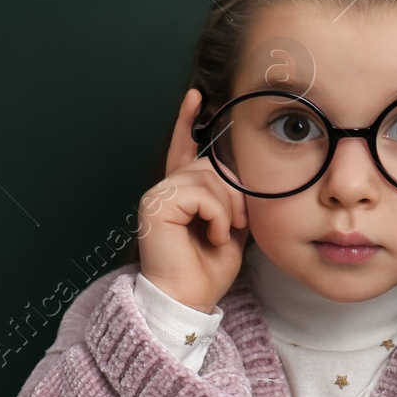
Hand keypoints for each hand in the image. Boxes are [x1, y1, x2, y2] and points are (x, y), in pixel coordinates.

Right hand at [137, 89, 251, 312]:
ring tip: (222, 233)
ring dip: (227, 208)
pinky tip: (212, 235)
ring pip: (208, 178)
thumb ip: (231, 198)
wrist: (188, 300)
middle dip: (234, 193)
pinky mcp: (156, 205)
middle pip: (211, 166)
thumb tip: (241, 177)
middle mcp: (165, 190)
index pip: (183, 150)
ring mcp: (157, 195)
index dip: (187, 123)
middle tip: (237, 224)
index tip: (196, 96)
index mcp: (180, 194)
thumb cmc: (207, 270)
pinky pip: (201, 194)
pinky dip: (216, 215)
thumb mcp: (229, 226)